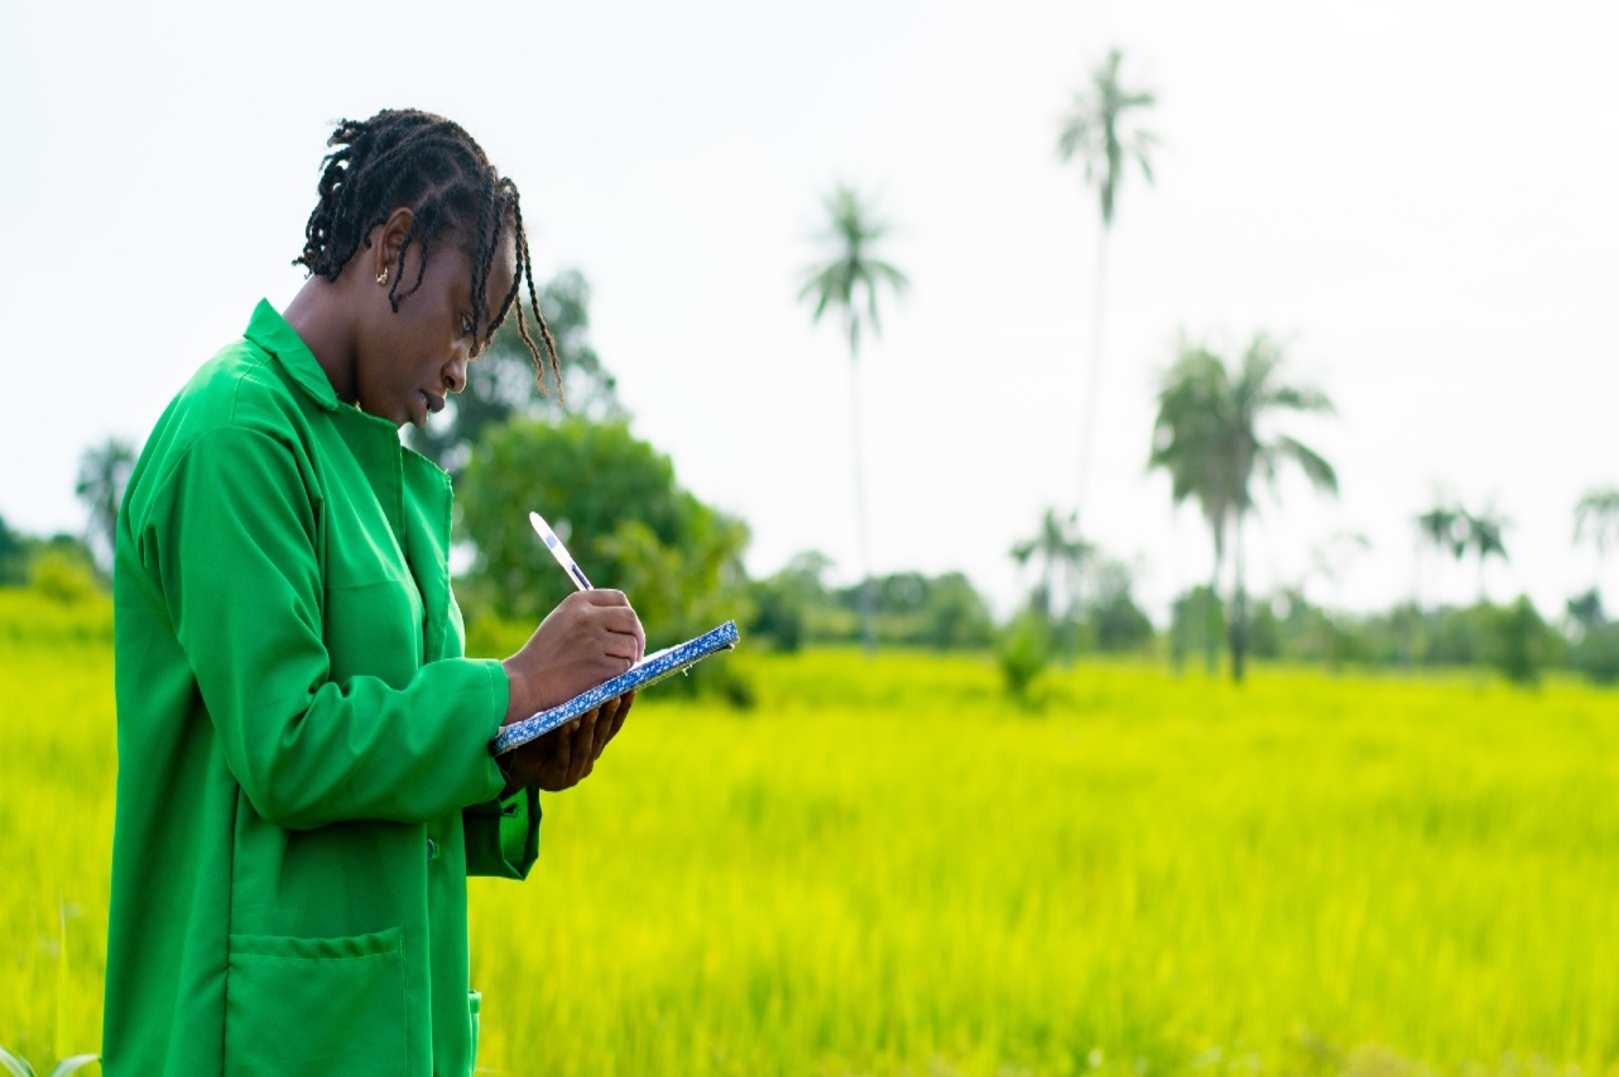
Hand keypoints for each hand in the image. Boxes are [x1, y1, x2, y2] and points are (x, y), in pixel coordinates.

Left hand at [499, 691, 633, 793]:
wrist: (512, 765)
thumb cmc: (537, 739)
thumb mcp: (560, 721)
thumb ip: (576, 709)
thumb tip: (592, 675)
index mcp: (591, 749)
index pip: (612, 728)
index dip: (623, 710)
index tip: (631, 689)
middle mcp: (587, 762)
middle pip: (602, 736)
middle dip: (609, 714)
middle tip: (616, 694)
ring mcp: (573, 773)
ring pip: (584, 746)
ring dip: (590, 726)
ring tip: (593, 707)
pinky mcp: (555, 778)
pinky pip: (563, 755)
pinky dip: (565, 739)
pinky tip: (567, 724)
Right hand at [501, 590, 644, 725]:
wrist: (526, 681)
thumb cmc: (544, 653)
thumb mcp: (561, 620)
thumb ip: (590, 613)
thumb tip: (626, 619)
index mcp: (578, 602)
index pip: (619, 598)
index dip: (628, 614)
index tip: (628, 629)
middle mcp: (587, 617)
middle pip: (630, 619)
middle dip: (638, 636)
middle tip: (635, 651)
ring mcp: (594, 641)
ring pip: (630, 645)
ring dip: (628, 658)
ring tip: (613, 666)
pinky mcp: (598, 665)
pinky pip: (624, 666)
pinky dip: (620, 674)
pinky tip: (605, 676)